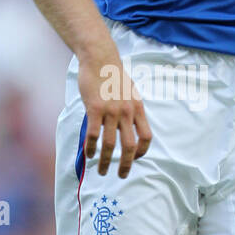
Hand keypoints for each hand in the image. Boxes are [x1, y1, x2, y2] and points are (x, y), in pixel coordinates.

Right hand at [77, 46, 152, 177]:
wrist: (100, 58)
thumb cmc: (114, 75)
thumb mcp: (130, 92)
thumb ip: (131, 109)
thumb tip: (129, 125)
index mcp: (138, 108)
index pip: (146, 137)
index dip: (142, 152)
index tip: (135, 159)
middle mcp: (127, 112)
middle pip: (130, 146)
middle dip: (126, 165)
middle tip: (121, 176)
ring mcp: (111, 111)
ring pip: (110, 144)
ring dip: (106, 161)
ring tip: (102, 171)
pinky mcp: (95, 109)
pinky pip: (93, 135)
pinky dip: (91, 148)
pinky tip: (89, 155)